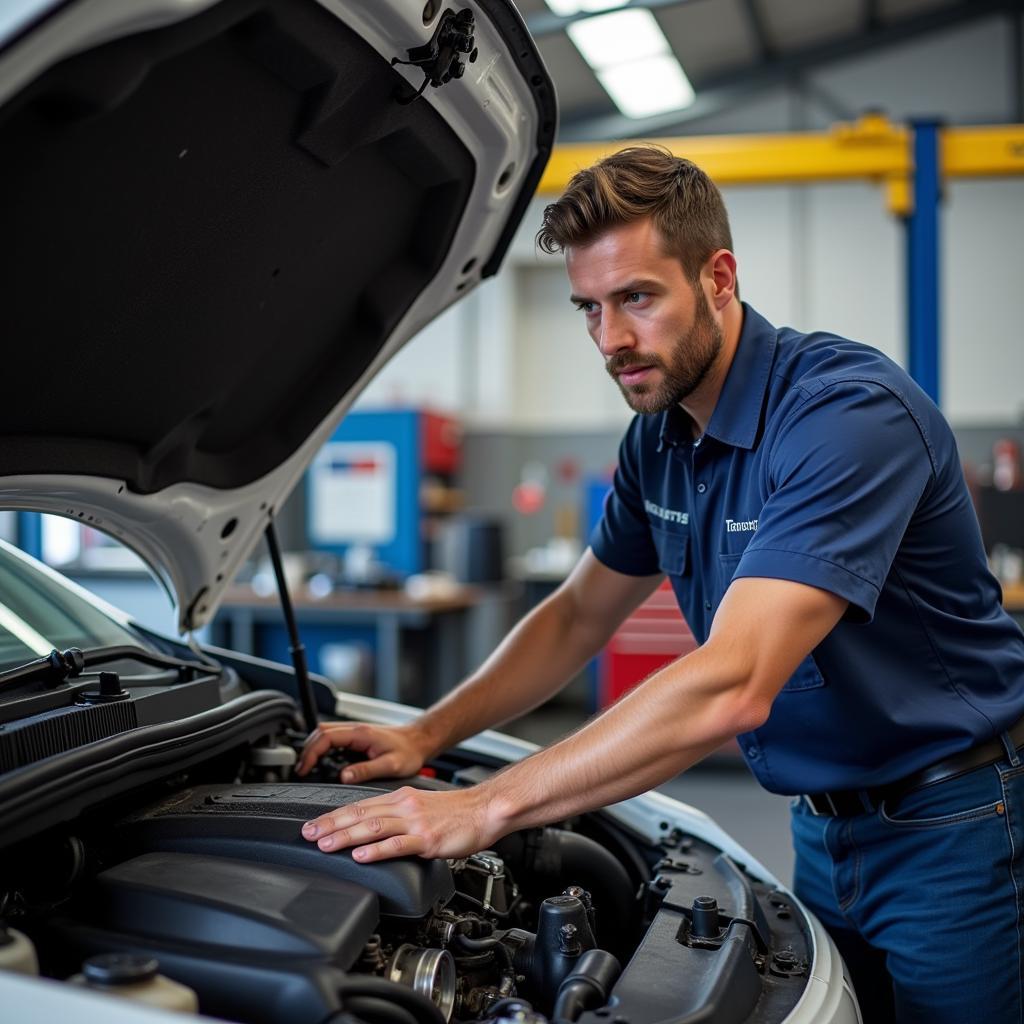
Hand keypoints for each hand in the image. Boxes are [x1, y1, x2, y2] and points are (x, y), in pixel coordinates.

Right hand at [295, 721, 429, 783]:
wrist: (420, 741)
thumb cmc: (409, 752)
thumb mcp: (391, 765)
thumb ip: (367, 770)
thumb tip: (344, 776)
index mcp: (361, 734)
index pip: (326, 737)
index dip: (311, 753)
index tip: (304, 769)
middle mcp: (355, 730)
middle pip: (320, 732)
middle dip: (307, 750)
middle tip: (301, 770)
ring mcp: (355, 732)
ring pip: (325, 733)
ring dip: (313, 748)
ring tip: (307, 767)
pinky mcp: (357, 737)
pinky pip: (333, 738)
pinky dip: (322, 748)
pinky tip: (322, 762)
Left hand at [300, 785, 497, 861]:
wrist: (484, 810)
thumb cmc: (455, 812)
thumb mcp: (420, 806)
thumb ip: (396, 815)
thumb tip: (372, 828)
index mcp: (400, 798)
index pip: (359, 805)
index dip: (333, 816)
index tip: (312, 825)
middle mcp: (404, 806)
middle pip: (360, 814)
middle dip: (331, 825)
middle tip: (307, 834)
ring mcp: (414, 822)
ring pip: (373, 827)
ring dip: (346, 837)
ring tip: (325, 845)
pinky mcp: (426, 838)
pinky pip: (397, 845)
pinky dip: (376, 851)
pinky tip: (361, 856)